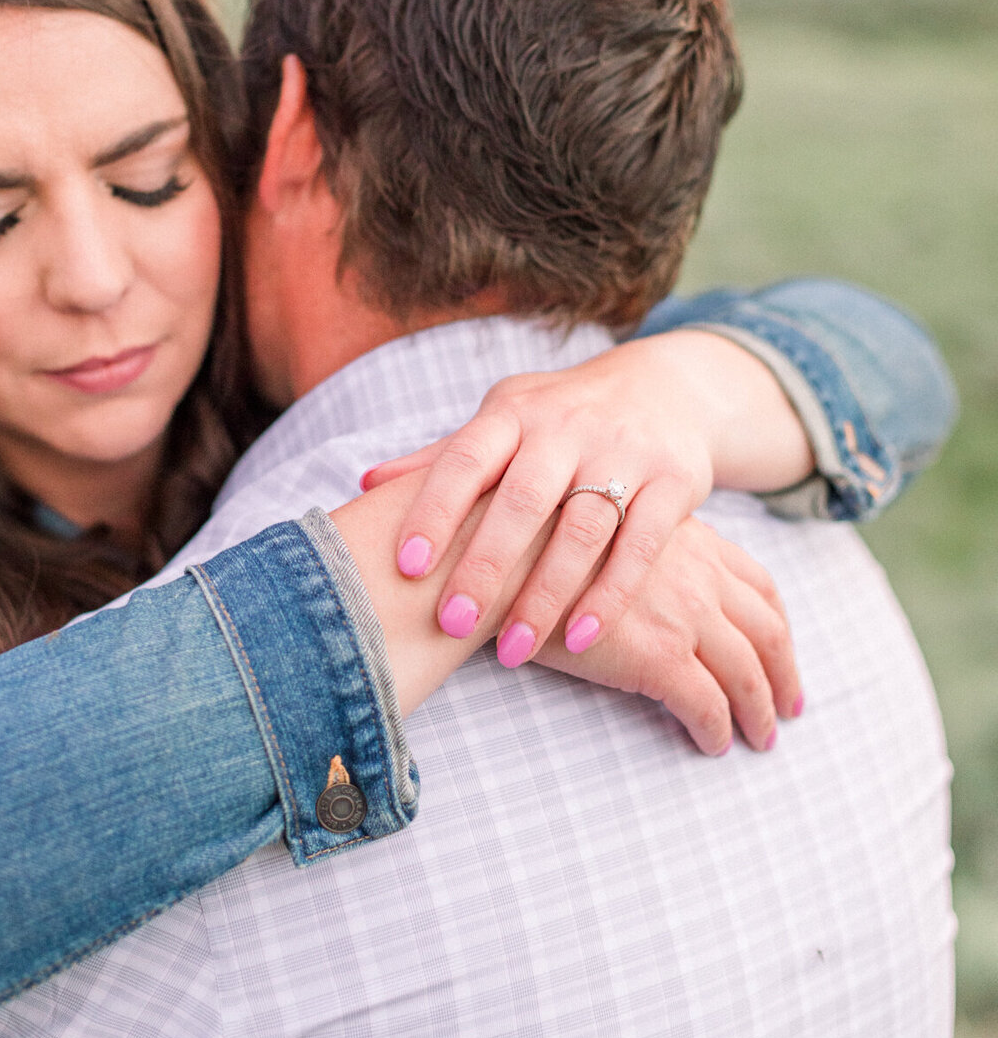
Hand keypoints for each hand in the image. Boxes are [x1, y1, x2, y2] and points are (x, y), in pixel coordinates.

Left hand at [361, 331, 812, 662]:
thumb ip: (443, 458)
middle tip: (452, 623)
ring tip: (512, 650)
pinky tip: (581, 639)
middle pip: (523, 500)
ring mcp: (624, 452)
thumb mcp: (503, 419)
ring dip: (546, 595)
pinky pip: (640, 546)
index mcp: (514, 412)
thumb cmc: (560, 416)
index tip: (407, 564)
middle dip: (486, 565)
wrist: (666, 387)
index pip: (466, 457)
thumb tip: (365, 485)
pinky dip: (611, 596)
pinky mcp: (673, 482)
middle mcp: (567, 427)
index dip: (435, 508)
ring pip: (582, 530)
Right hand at [535, 516, 802, 754]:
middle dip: (784, 671)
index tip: (782, 646)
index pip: (755, 580)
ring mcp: (683, 613)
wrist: (493, 554)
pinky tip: (712, 746)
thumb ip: (632, 543)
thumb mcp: (600, 520)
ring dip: (760, 710)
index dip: (775, 618)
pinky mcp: (659, 656)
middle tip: (789, 706)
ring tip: (760, 739)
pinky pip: (708, 705)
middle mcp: (697, 571)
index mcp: (686, 535)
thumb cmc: (526, 536)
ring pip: (746, 673)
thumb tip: (635, 569)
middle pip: (766, 628)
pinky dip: (717, 730)